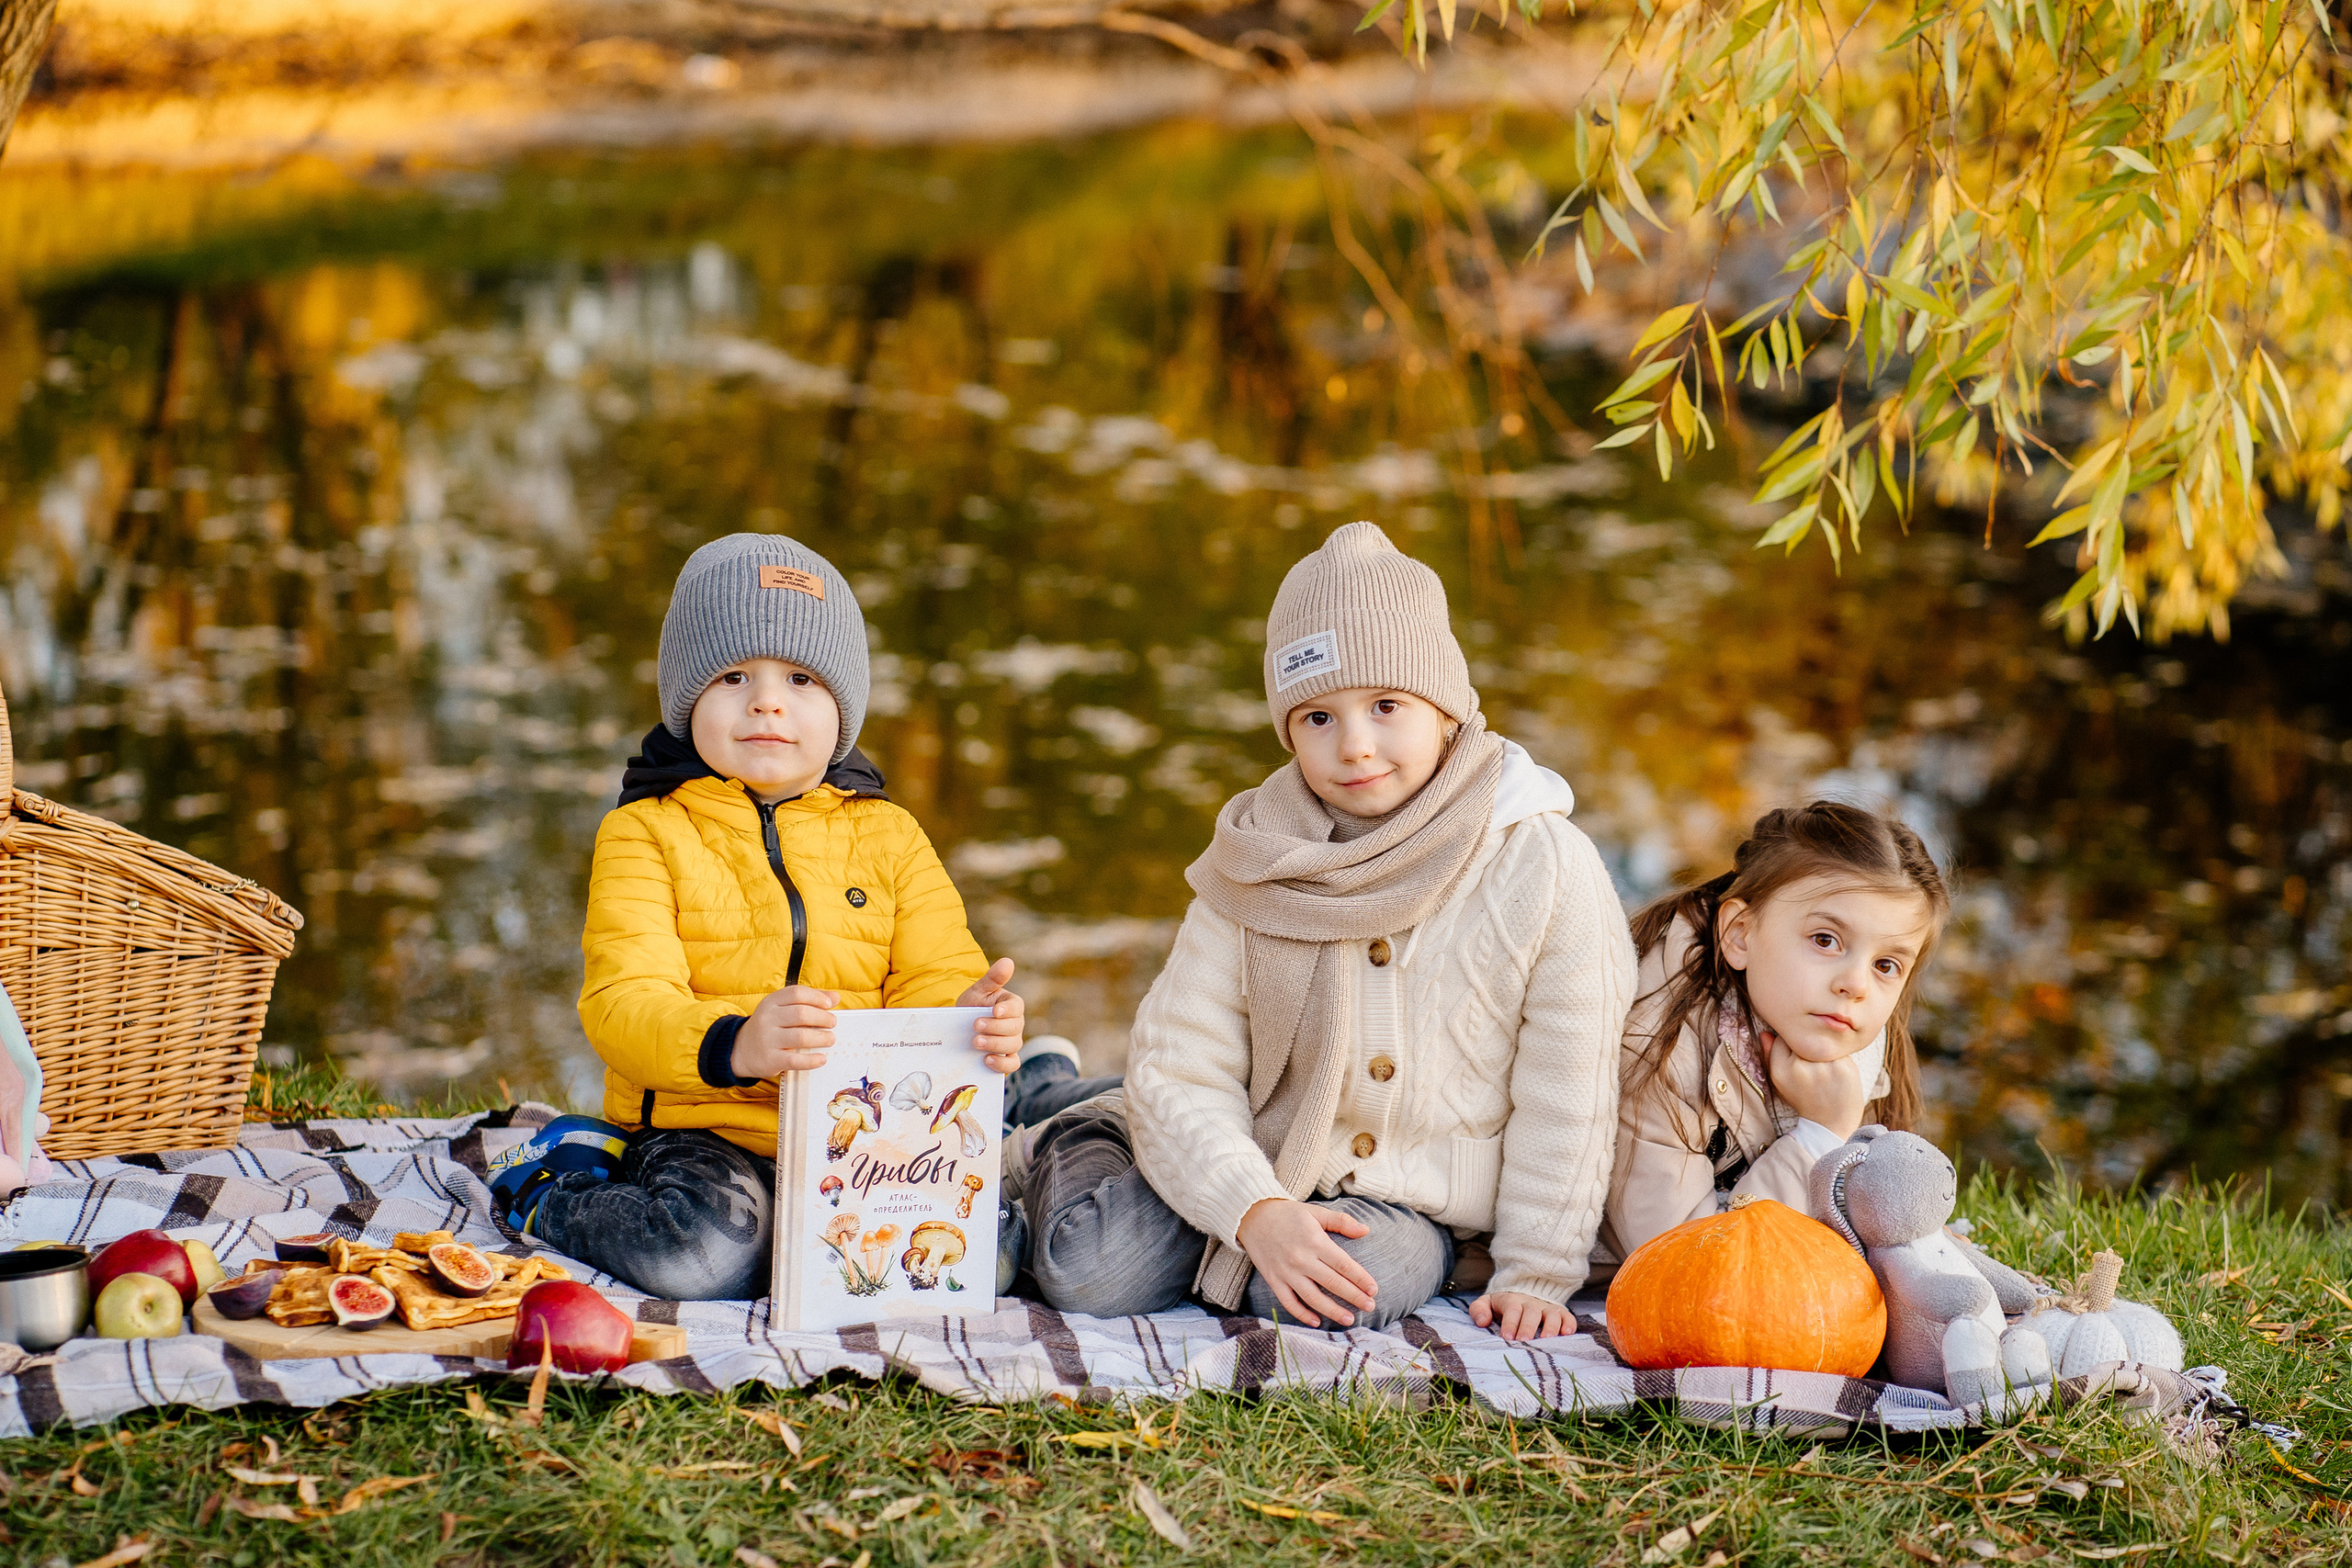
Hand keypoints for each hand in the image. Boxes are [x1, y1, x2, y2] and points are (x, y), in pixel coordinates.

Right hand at [730, 984, 839, 1079]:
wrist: (741, 1050)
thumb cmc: (770, 1027)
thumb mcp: (782, 1009)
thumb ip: (808, 1000)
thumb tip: (835, 997)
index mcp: (771, 1002)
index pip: (797, 993)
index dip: (817, 997)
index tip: (830, 1004)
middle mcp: (767, 1019)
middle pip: (801, 1014)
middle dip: (823, 1018)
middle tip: (833, 1023)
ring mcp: (767, 1039)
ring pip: (800, 1037)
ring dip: (821, 1038)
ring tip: (830, 1039)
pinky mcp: (770, 1060)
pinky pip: (795, 1060)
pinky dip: (812, 1060)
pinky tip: (822, 1058)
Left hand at [957, 957, 1023, 1073]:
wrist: (959, 1027)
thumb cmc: (972, 1005)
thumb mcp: (978, 990)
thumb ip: (993, 978)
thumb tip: (1008, 961)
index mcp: (1012, 1005)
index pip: (1017, 1007)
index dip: (1007, 1010)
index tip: (994, 1011)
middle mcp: (1016, 1024)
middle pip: (1014, 1028)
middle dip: (995, 1028)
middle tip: (976, 1026)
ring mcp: (1012, 1042)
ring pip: (1013, 1045)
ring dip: (995, 1044)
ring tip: (976, 1042)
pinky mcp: (1006, 1058)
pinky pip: (1012, 1064)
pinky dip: (1002, 1064)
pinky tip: (987, 1060)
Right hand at [1236, 1198, 1377, 1327]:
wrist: (1252, 1216)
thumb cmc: (1288, 1214)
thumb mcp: (1316, 1212)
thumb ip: (1341, 1222)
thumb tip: (1366, 1230)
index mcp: (1315, 1241)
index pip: (1344, 1264)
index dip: (1360, 1279)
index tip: (1374, 1289)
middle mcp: (1302, 1259)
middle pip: (1333, 1283)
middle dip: (1354, 1297)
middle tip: (1370, 1307)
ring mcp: (1287, 1272)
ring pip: (1313, 1297)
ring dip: (1332, 1310)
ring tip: (1349, 1319)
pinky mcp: (1274, 1280)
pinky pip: (1289, 1302)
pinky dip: (1302, 1314)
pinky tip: (1317, 1321)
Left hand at [1469, 1290, 1573, 1340]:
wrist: (1523, 1292)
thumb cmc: (1503, 1306)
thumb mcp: (1487, 1303)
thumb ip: (1479, 1310)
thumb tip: (1482, 1322)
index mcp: (1512, 1301)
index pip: (1512, 1309)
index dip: (1510, 1322)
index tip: (1507, 1337)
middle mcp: (1531, 1303)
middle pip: (1531, 1313)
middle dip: (1528, 1327)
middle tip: (1524, 1341)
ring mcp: (1547, 1308)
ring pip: (1552, 1314)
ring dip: (1551, 1327)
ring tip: (1546, 1340)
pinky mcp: (1560, 1313)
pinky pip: (1568, 1317)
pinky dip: (1569, 1324)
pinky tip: (1567, 1334)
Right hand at [1769, 1036, 1870, 1139]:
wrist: (1831, 1124)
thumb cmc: (1804, 1099)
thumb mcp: (1781, 1081)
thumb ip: (1771, 1055)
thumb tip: (1765, 1033)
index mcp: (1780, 1070)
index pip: (1782, 1039)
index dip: (1791, 1046)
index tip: (1797, 1059)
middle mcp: (1800, 1067)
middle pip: (1803, 1040)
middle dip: (1808, 1048)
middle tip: (1813, 1066)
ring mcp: (1823, 1066)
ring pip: (1822, 1043)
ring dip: (1825, 1052)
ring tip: (1826, 1071)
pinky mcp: (1844, 1067)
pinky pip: (1839, 1051)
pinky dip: (1839, 1058)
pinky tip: (1838, 1073)